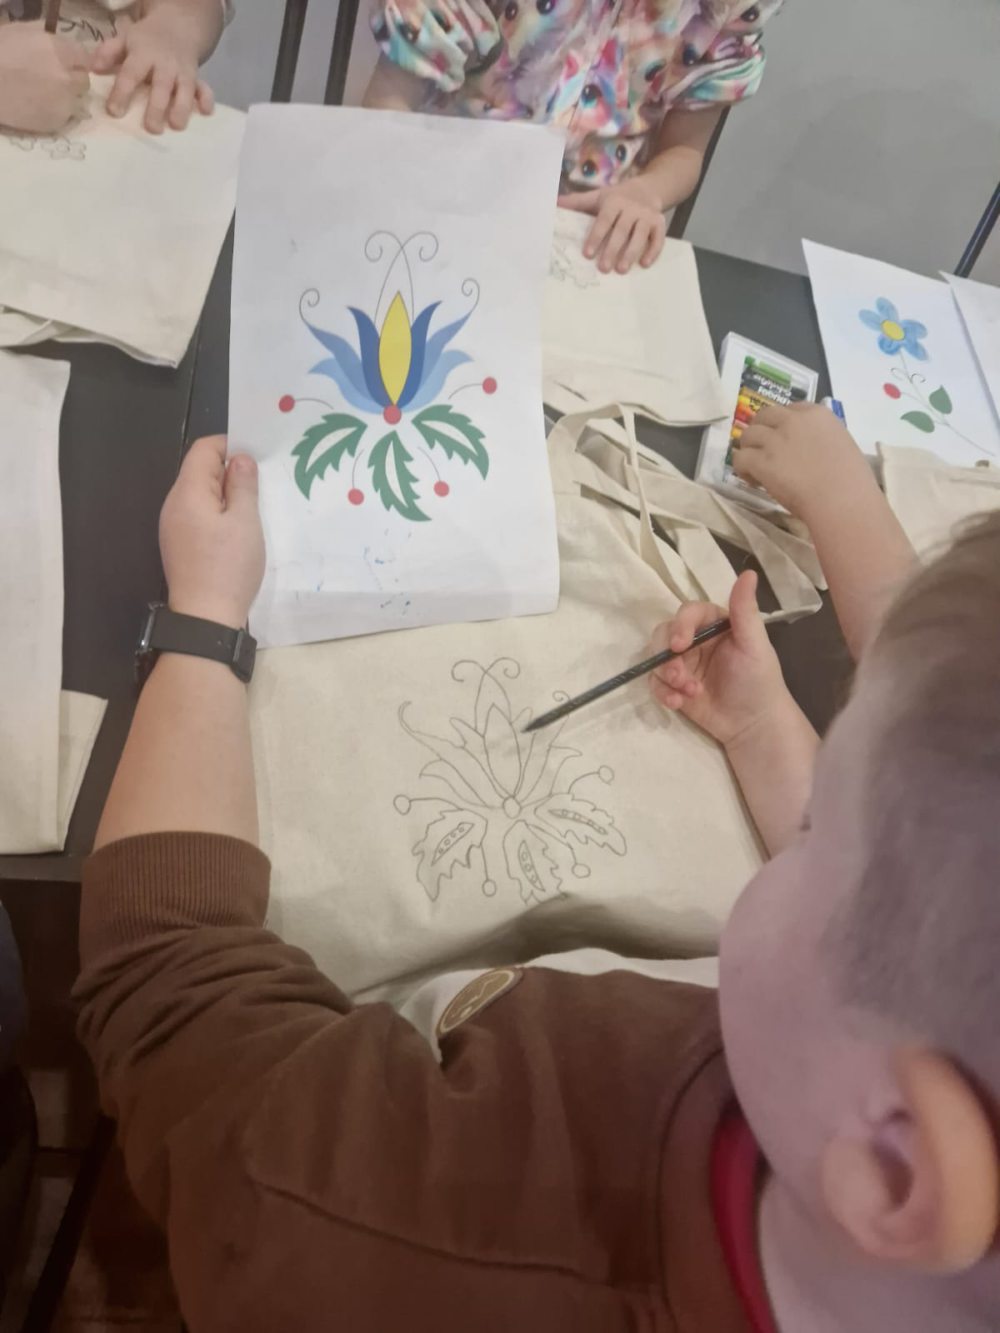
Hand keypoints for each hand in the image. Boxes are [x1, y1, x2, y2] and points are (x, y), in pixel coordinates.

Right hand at [0, 23, 89, 134]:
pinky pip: (65, 117)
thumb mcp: (21, 32)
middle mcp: (67, 77)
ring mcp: (64, 102)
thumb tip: (58, 41)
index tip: (66, 63)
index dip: (74, 61)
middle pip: (83, 81)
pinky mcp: (57, 122)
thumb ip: (46, 36)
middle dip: (72, 80)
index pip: (84, 58)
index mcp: (59, 51)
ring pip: (77, 101)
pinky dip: (56, 113)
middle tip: (54, 80)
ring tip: (45, 95)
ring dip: (66, 98)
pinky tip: (39, 107)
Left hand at [93, 7, 213, 132]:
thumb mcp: (125, 39)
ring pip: (185, 90)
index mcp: (143, 54)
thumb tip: (94, 68)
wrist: (178, 25)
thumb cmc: (146, 39)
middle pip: (161, 86)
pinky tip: (206, 112)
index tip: (114, 112)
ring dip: (182, 108)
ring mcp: (183, 71)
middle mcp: (164, 64)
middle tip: (152, 129)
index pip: (131, 73)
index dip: (122, 92)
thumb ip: (109, 52)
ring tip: (177, 126)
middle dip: (157, 107)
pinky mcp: (197, 77)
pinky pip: (204, 88)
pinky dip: (207, 99)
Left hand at [160, 436, 264, 628]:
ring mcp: (173, 526)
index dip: (229, 445)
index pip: (202, 450)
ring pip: (200, 494)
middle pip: (199, 470)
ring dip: (225, 493)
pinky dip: (217, 512)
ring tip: (253, 506)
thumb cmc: (228, 567)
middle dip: (229, 470)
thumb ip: (243, 485)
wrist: (206, 619)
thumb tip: (240, 459)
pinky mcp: (179, 544)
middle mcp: (174, 505)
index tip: (256, 456)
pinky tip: (237, 528)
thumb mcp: (245, 522)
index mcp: (187, 493)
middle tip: (261, 482)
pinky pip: (198, 514)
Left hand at [558, 176, 665, 274]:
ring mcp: (647, 215)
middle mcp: (632, 208)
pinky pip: (658, 238)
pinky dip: (653, 251)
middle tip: (603, 269)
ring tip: (621, 270)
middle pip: (621, 230)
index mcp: (614, 202)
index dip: (596, 237)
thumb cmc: (617, 198)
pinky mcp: (659, 223)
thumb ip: (578, 202)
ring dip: (631, 253)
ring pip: (639, 235)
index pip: (604, 220)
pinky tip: (644, 264)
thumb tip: (555, 203)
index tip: (587, 254)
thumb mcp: (598, 197)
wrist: (647, 188)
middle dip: (612, 250)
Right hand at [648, 572, 789, 747]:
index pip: (688, 613)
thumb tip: (749, 573)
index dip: (680, 626)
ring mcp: (683, 663)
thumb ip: (745, 611)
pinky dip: (662, 692)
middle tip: (678, 676)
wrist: (753, 725)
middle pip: (664, 634)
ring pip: (656, 658)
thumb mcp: (754, 645)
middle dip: (667, 656)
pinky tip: (677, 703)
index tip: (680, 645)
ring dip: (665, 675)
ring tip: (685, 693)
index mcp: (714, 624)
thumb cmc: (758, 680)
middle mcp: (695, 640)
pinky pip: (656, 682)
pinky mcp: (674, 686)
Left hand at [732, 402, 877, 520]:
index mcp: (818, 414)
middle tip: (764, 451)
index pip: (789, 409)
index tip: (783, 440)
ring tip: (757, 469)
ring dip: (750, 450)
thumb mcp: (842, 445)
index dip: (781, 425)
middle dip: (761, 432)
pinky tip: (754, 480)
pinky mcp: (762, 461)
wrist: (842, 501)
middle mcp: (794, 420)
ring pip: (748, 435)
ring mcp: (776, 440)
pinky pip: (740, 458)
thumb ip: (821, 438)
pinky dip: (742, 469)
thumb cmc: (852, 481)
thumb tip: (808, 448)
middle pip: (764, 416)